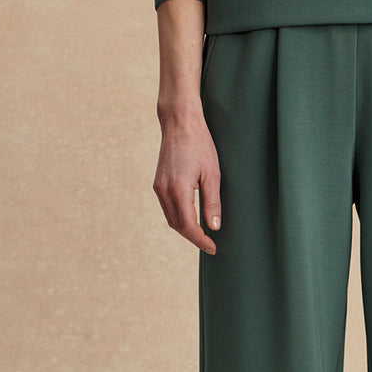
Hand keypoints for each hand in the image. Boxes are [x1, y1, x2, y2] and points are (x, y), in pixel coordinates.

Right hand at [152, 111, 221, 253]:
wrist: (179, 122)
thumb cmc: (199, 145)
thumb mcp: (212, 174)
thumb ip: (212, 203)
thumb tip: (214, 227)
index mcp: (178, 190)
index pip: (188, 226)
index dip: (201, 240)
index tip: (213, 248)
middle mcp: (164, 191)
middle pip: (177, 226)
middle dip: (194, 238)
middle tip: (210, 245)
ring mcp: (158, 187)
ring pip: (171, 219)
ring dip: (185, 230)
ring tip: (202, 235)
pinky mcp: (158, 183)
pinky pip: (167, 208)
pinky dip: (179, 218)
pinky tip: (191, 219)